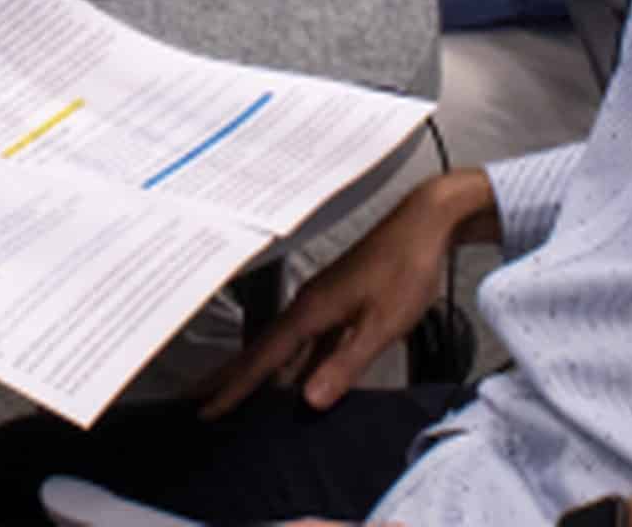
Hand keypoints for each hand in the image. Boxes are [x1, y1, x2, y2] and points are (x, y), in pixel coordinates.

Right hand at [202, 166, 500, 416]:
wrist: (428, 220)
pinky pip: (310, 337)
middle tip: (203, 401)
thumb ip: (346, 362)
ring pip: (287, 344)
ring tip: (241, 394)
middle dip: (235, 376)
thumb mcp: (381, 323)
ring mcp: (326, 298)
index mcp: (313, 309)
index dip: (236, 386)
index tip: (208, 409)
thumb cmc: (408, 263)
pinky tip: (302, 378)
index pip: (264, 357)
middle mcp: (311, 303)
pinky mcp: (342, 298)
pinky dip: (298, 360)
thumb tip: (310, 399)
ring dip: (265, 370)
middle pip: (265, 348)